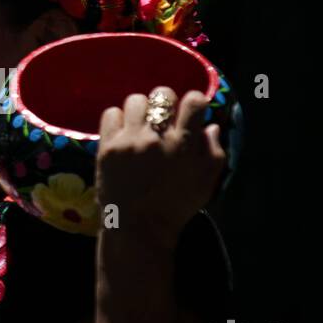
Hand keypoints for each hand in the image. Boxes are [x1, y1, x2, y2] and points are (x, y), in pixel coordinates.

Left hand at [96, 86, 226, 248]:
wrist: (138, 228)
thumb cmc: (176, 206)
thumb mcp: (207, 182)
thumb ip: (214, 150)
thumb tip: (210, 125)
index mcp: (184, 144)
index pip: (194, 100)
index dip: (194, 103)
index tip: (189, 113)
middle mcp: (156, 137)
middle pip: (162, 94)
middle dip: (166, 104)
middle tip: (163, 119)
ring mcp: (130, 141)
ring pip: (135, 100)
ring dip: (141, 111)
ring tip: (141, 126)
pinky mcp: (107, 147)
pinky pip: (111, 113)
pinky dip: (118, 120)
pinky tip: (123, 133)